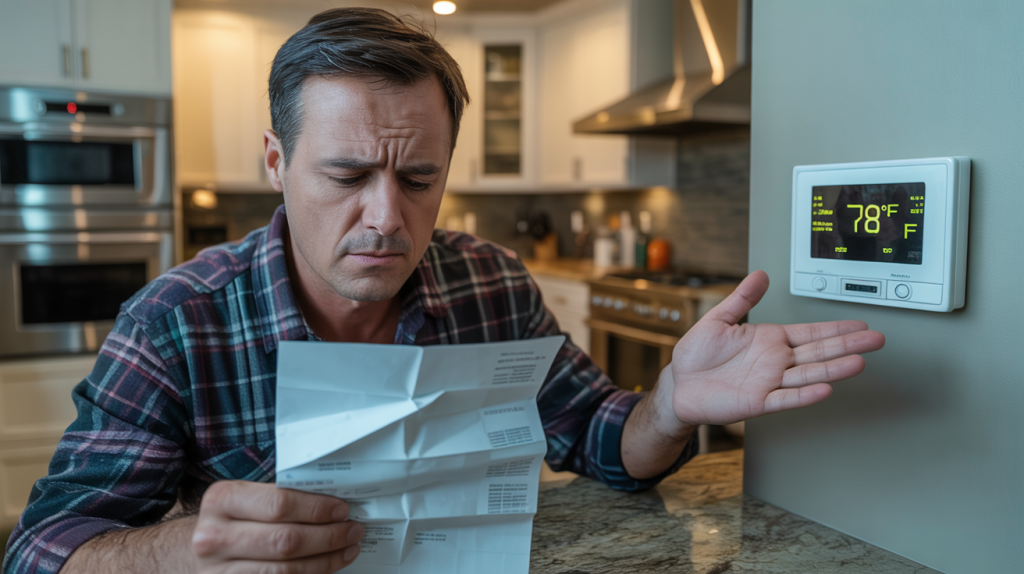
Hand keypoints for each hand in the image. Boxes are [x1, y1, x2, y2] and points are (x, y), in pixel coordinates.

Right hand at [192, 481, 363, 573]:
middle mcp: (214, 536)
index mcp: (222, 500)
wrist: (196, 551)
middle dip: (328, 536)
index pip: (280, 504)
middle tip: (353, 530)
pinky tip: (326, 568)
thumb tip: (333, 504)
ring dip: (325, 561)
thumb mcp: (245, 498)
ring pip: (285, 570)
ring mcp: (218, 571)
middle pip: (286, 540)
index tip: (343, 510)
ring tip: (347, 549)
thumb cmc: (232, 519)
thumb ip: (280, 496)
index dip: (317, 509)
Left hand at [667, 270, 884, 425]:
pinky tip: (824, 388)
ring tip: (858, 362)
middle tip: (876, 339)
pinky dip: (805, 395)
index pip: (809, 332)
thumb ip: (741, 299)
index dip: (834, 329)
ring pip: (808, 375)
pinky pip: (785, 399)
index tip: (860, 324)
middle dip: (847, 345)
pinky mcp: (757, 402)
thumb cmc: (696, 355)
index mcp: (769, 340)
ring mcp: (769, 382)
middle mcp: (775, 362)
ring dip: (833, 369)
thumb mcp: (718, 319)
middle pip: (818, 352)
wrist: (678, 384)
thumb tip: (760, 275)